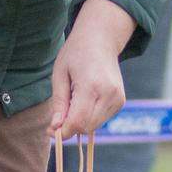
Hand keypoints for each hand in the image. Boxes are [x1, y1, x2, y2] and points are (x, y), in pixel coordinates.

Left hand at [47, 0, 134, 141]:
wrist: (100, 39)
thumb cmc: (75, 53)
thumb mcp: (60, 75)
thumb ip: (59, 104)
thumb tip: (55, 129)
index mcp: (92, 86)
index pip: (78, 122)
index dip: (63, 132)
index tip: (50, 131)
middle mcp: (109, 94)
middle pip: (86, 127)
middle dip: (70, 126)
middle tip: (60, 112)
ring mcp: (118, 98)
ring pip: (94, 126)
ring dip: (80, 121)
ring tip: (74, 98)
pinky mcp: (120, 101)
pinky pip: (101, 119)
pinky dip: (90, 116)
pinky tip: (85, 98)